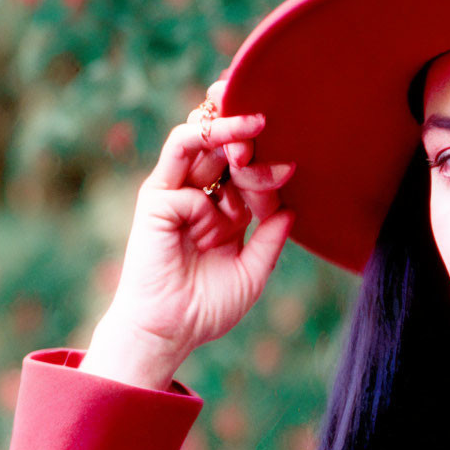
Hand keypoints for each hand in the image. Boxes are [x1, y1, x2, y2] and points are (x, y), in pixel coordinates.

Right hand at [81, 81, 294, 388]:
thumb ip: (271, 238)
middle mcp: (200, 194)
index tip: (292, 169)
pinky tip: (220, 214)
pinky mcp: (155, 197)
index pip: (248, 170)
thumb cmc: (207, 307)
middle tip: (271, 119)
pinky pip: (180, 161)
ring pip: (198, 138)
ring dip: (225, 126)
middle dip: (245, 127)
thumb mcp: (253, 271)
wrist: (171, 331)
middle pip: (222, 143)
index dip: (269, 167)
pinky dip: (207, 170)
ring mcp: (175, 192)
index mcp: (224, 210)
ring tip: (256, 123)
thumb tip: (293, 208)